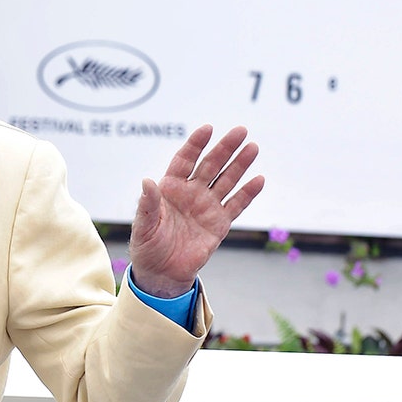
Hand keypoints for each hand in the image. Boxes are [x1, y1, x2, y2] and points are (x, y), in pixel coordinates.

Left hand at [129, 125, 264, 297]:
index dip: (195, 144)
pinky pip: (236, 205)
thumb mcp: (143, 225)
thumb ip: (148, 204)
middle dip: (224, 148)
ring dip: (239, 165)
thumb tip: (147, 181)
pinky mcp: (219, 224)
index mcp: (170, 188)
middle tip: (240, 131)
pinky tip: (258, 179)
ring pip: (226, 180)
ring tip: (252, 147)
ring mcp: (207, 206)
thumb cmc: (147, 246)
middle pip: (210, 165)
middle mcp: (191, 193)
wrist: (161, 272)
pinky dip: (247, 193)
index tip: (207, 129)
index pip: (185, 160)